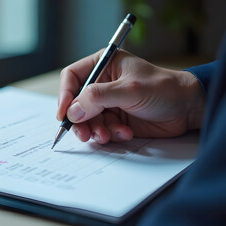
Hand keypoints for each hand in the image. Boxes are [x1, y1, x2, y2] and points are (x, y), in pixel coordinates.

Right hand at [57, 49, 205, 143]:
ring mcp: (107, 103)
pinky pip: (100, 129)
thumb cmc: (162, 89)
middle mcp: (102, 84)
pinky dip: (109, 134)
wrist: (186, 109)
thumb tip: (72, 111)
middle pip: (75, 102)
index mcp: (103, 65)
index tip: (64, 114)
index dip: (65, 95)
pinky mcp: (114, 119)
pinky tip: (124, 133)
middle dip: (79, 120)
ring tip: (107, 135)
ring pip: (86, 119)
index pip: (72, 77)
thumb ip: (98, 97)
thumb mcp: (129, 89)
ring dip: (94, 130)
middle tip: (84, 133)